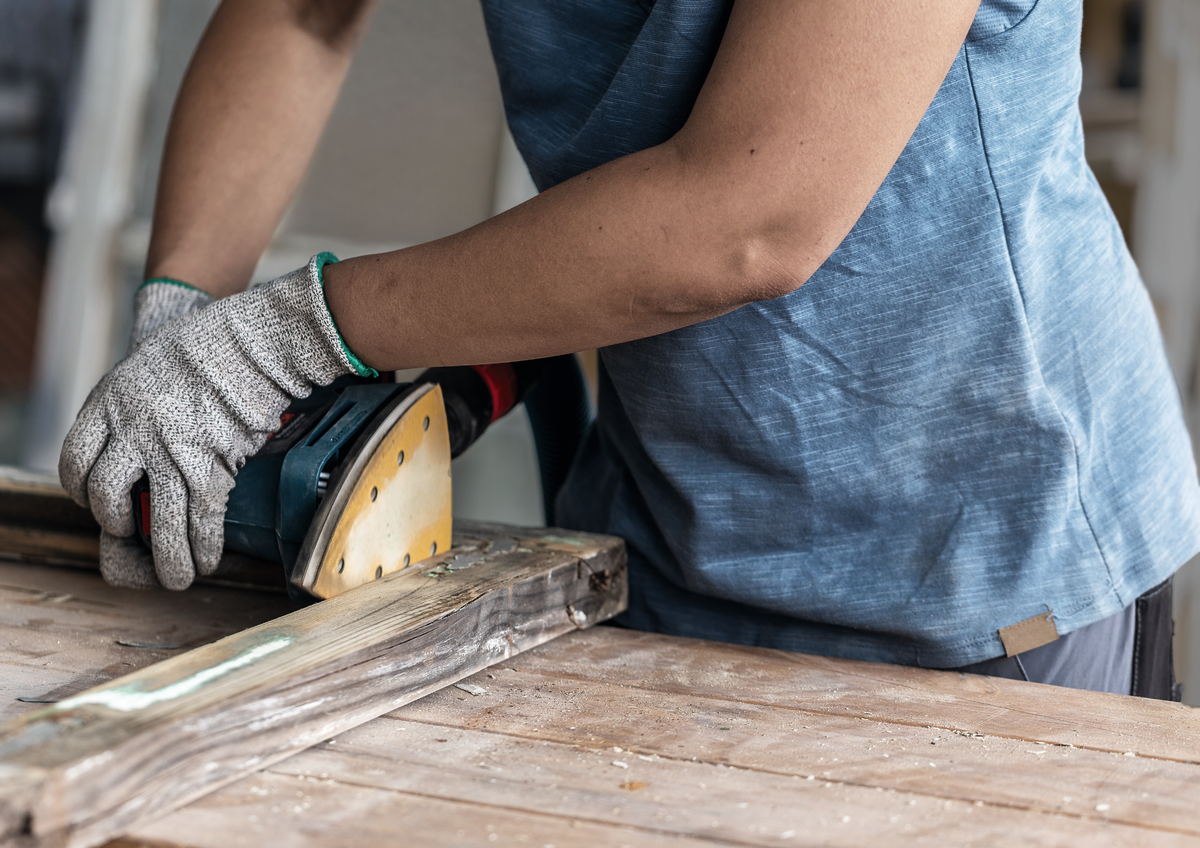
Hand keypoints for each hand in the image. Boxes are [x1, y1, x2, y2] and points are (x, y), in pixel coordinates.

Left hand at [60, 253, 370, 589]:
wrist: (253, 340)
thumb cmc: (211, 343)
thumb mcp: (150, 361)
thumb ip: (137, 399)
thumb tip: (145, 431)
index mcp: (109, 401)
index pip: (74, 460)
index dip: (82, 489)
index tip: (98, 498)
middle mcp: (131, 431)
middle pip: (105, 497)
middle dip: (118, 524)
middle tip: (134, 533)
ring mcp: (170, 451)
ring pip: (154, 521)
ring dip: (167, 558)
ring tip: (178, 575)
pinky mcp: (210, 466)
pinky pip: (199, 520)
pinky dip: (203, 547)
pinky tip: (208, 559)